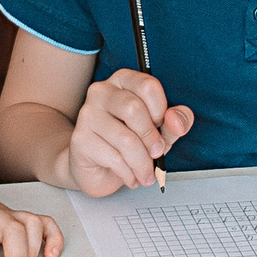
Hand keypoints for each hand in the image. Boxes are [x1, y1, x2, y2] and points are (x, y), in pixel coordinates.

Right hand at [63, 69, 192, 197]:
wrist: (98, 169)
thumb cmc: (130, 143)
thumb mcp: (160, 131)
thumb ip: (174, 122)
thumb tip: (177, 120)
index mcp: (123, 81)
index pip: (147, 86)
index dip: (161, 111)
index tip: (161, 127)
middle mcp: (101, 92)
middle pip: (133, 109)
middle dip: (151, 138)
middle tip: (157, 155)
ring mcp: (87, 114)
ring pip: (125, 138)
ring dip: (142, 163)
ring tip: (145, 174)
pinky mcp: (80, 139)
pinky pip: (113, 157)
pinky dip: (128, 172)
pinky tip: (129, 176)